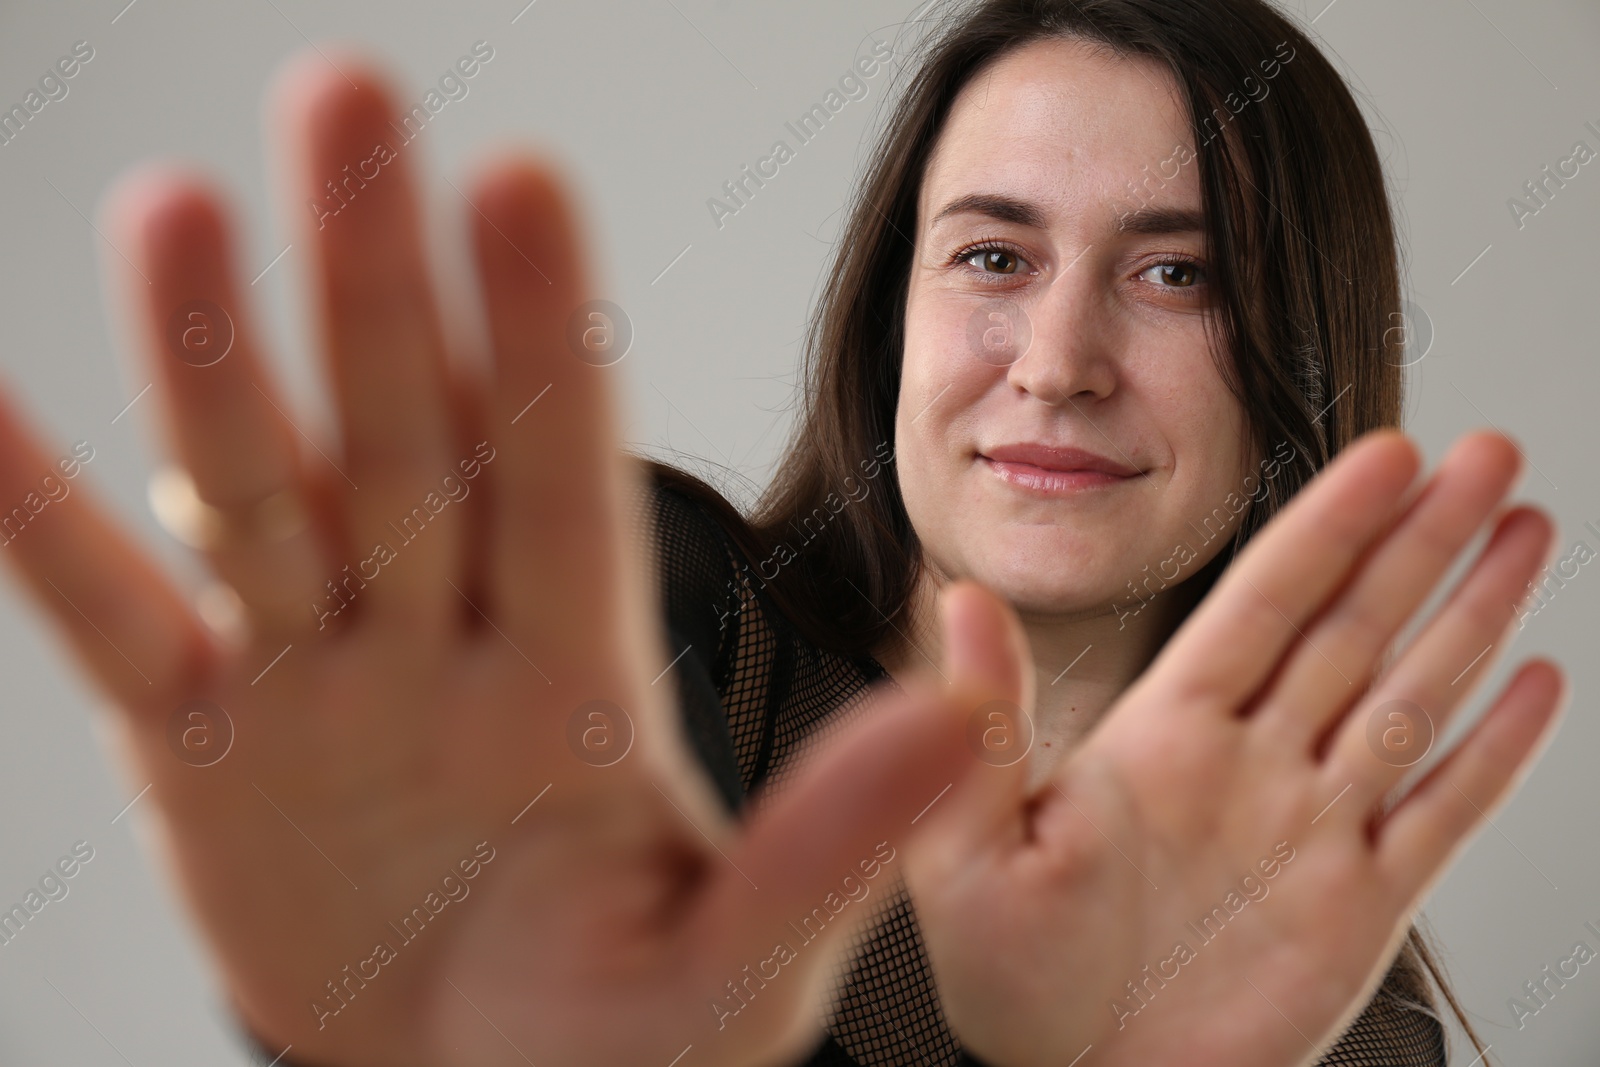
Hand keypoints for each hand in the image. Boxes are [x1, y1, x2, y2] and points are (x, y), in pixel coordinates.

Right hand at [0, 49, 979, 1066]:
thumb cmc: (620, 1038)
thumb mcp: (746, 958)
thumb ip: (836, 839)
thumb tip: (959, 716)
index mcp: (583, 675)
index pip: (562, 478)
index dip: (540, 337)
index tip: (519, 185)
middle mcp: (445, 640)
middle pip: (405, 440)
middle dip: (372, 282)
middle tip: (348, 104)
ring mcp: (319, 678)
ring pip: (261, 495)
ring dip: (208, 363)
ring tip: (169, 213)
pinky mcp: (201, 743)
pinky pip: (104, 619)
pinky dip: (33, 524)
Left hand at [905, 430, 1565, 1066]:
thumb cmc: (1013, 980)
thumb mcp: (971, 844)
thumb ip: (984, 723)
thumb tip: (960, 600)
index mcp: (1163, 733)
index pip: (1261, 601)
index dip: (1327, 525)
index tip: (1385, 455)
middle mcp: (1249, 763)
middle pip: (1355, 625)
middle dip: (1422, 539)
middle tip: (1486, 456)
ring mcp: (1312, 829)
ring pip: (1411, 696)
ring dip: (1472, 616)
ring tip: (1525, 529)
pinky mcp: (1358, 908)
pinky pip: (1440, 813)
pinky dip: (1493, 753)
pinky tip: (1535, 685)